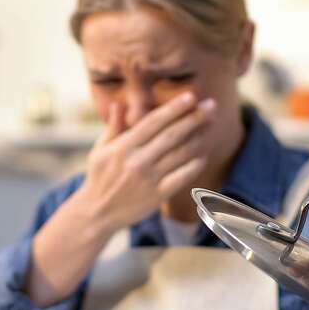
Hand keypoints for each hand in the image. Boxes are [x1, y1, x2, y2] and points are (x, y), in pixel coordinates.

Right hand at [74, 92, 215, 233]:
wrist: (96, 213)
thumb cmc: (99, 177)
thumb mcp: (100, 150)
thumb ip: (113, 127)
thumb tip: (119, 104)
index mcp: (123, 147)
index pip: (153, 122)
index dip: (174, 108)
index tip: (191, 96)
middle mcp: (137, 161)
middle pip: (172, 135)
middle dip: (194, 118)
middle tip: (212, 105)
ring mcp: (148, 179)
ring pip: (180, 154)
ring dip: (198, 138)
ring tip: (211, 125)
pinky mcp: (157, 196)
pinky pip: (182, 177)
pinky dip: (194, 166)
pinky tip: (202, 156)